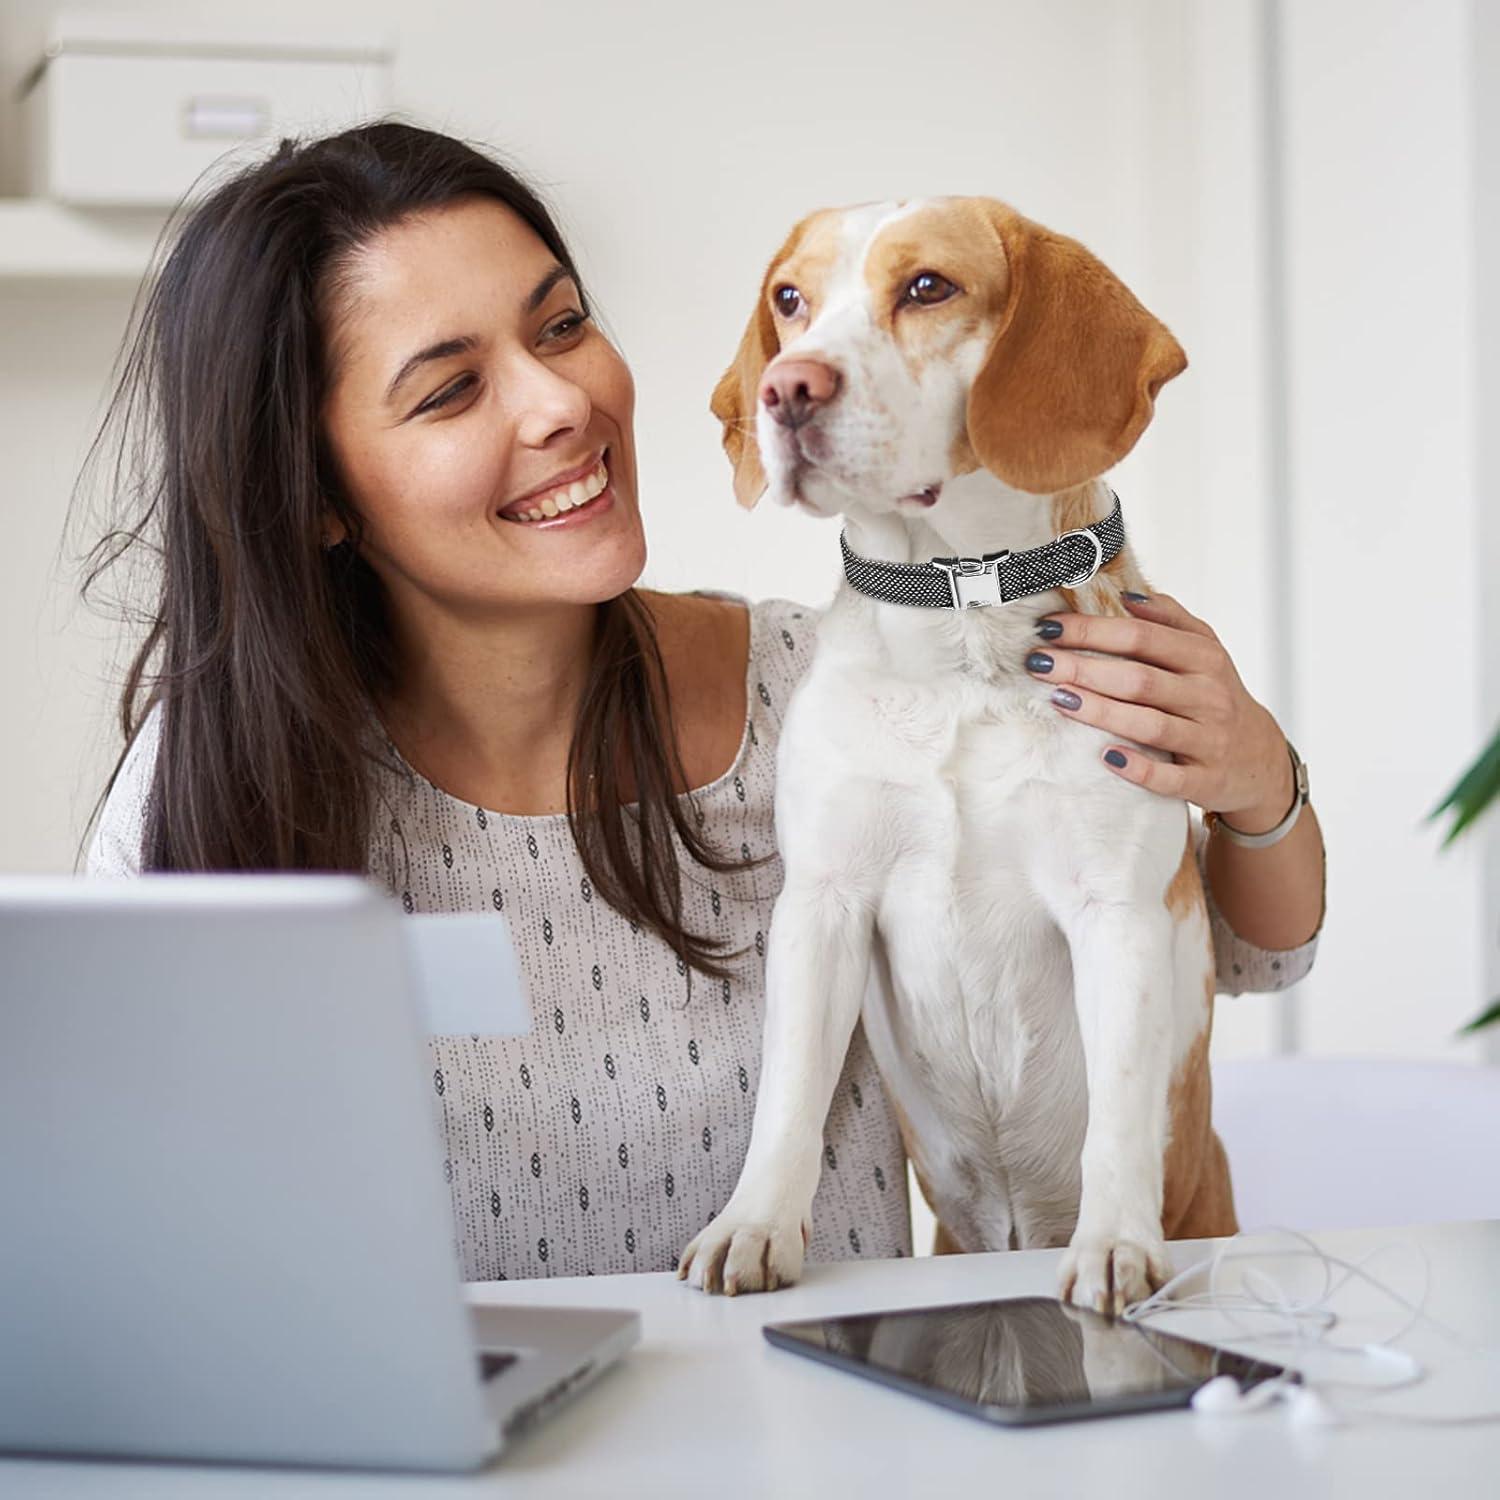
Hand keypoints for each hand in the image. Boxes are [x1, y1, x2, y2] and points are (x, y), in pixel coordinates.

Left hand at [1024, 591, 1292, 831]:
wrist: (1260, 760)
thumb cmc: (1216, 697)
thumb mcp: (1206, 652)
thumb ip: (1171, 619)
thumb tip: (1127, 597)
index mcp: (1204, 659)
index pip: (1142, 638)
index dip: (1093, 631)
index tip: (1049, 629)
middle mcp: (1208, 696)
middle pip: (1139, 680)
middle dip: (1085, 668)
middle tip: (1038, 663)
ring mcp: (1208, 740)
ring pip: (1149, 725)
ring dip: (1101, 712)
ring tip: (1059, 698)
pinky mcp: (1205, 780)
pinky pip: (1169, 777)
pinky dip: (1139, 768)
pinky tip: (1106, 757)